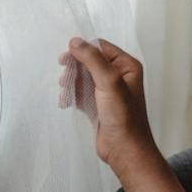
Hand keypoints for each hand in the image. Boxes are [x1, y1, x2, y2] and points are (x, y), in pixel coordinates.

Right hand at [60, 36, 157, 175]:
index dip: (83, 49)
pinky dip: (72, 94)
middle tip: (63, 73)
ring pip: (83, 77)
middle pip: (90, 61)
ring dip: (71, 81)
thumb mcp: (109, 82)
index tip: (66, 56)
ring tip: (65, 89)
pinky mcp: (98, 105)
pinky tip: (66, 101)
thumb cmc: (123, 117)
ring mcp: (108, 91)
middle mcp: (119, 76)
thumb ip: (92, 59)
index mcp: (127, 66)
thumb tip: (75, 42)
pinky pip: (81, 92)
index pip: (101, 47)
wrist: (124, 149)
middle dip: (75, 67)